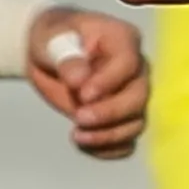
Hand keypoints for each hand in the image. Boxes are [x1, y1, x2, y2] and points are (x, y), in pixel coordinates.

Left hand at [24, 7, 150, 158]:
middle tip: (79, 118)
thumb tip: (79, 80)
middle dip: (111, 112)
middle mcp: (136, 69)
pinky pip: (127, 141)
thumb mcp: (50, 40)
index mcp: (122, 39)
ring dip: (108, 135)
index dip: (109, 82)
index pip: (128, 63)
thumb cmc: (53, 39)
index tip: (83, 95)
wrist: (49, 55)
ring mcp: (132, 96)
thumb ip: (65, 57)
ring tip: (77, 136)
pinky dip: (109, 149)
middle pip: (139, 96)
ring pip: (136, 122)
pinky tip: (84, 144)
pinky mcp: (123, 119)